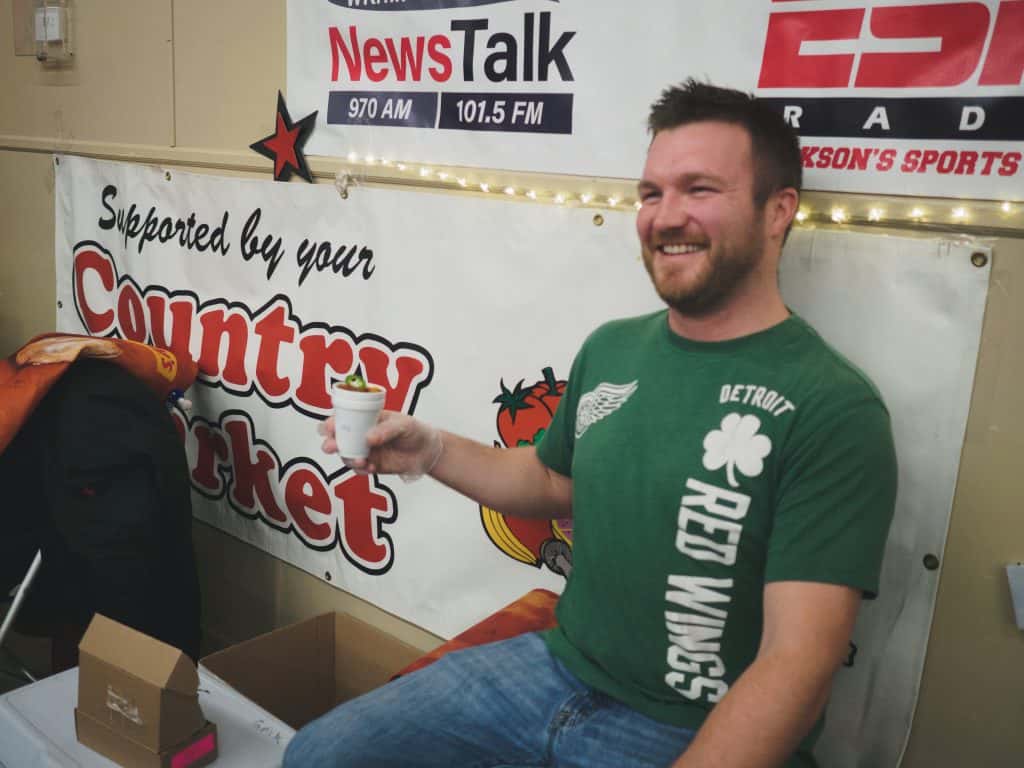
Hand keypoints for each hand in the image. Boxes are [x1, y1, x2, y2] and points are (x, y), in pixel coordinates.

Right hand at [319, 410, 443, 478]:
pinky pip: (359, 469)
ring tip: (360, 460)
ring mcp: (364, 450)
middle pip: (336, 438)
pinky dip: (362, 469)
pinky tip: (371, 467)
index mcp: (365, 419)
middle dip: (330, 442)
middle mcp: (360, 434)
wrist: (427, 451)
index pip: (342, 418)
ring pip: (345, 455)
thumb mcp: (403, 424)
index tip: (330, 427)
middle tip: (333, 446)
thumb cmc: (414, 430)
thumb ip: (386, 430)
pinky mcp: (371, 465)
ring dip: (347, 458)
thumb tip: (368, 439)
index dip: (332, 422)